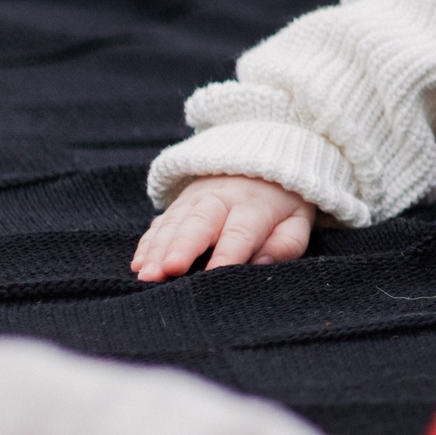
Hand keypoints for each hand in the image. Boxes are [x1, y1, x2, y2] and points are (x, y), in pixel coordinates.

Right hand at [132, 175, 315, 282]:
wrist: (261, 159)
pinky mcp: (179, 203)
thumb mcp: (297, 220)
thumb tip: (262, 264)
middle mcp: (221, 200)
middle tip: (166, 271)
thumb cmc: (282, 203)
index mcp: (255, 206)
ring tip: (147, 274)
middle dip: (181, 247)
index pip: (240, 232)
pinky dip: (148, 241)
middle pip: (199, 223)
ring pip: (174, 223)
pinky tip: (139, 262)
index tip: (213, 275)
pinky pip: (160, 221)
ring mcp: (196, 199)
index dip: (227, 254)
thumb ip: (286, 244)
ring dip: (158, 248)